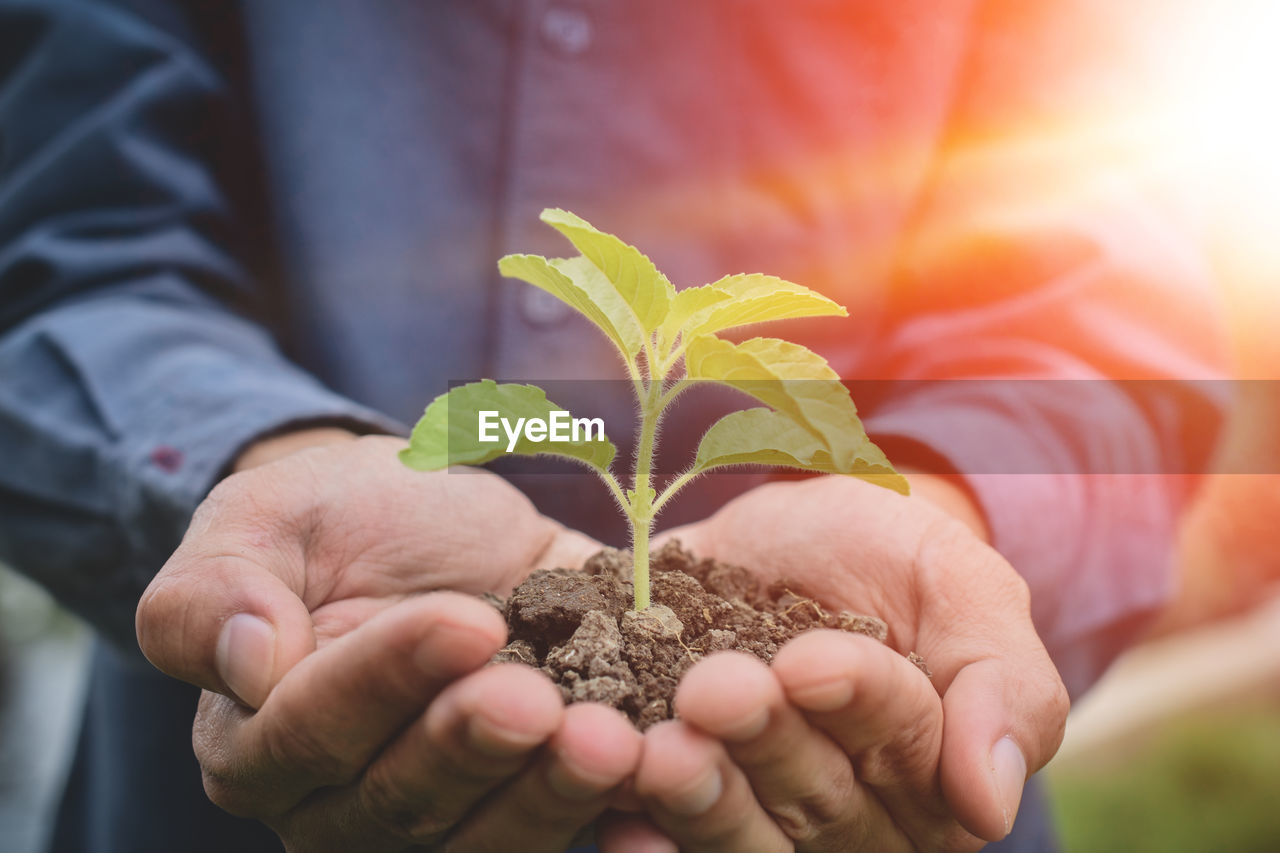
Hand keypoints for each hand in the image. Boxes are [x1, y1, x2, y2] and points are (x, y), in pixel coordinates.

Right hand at [136, 432, 640, 850]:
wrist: (422, 521)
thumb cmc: (328, 520)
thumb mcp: (257, 522)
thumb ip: (213, 594)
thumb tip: (247, 665)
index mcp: (261, 744)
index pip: (312, 732)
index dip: (387, 682)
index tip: (467, 620)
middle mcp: (344, 804)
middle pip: (403, 802)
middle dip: (476, 750)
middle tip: (542, 703)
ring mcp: (444, 811)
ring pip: (486, 837)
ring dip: (550, 795)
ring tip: (611, 744)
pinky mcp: (525, 794)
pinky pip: (560, 822)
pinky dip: (616, 807)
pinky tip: (660, 768)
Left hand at [601, 474, 1067, 851]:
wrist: (771, 541)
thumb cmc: (877, 555)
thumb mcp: (953, 579)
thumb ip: (1000, 677)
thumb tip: (991, 805)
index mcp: (934, 771)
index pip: (908, 746)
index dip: (860, 703)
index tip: (805, 660)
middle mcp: (856, 818)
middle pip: (821, 802)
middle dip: (766, 744)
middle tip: (712, 693)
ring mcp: (768, 821)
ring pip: (746, 838)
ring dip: (702, 798)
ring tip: (659, 753)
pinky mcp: (691, 811)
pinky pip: (675, 843)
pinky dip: (649, 834)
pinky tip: (621, 823)